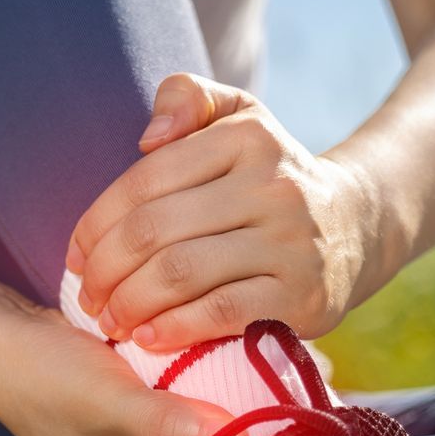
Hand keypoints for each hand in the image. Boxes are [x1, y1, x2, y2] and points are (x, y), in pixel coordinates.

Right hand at [0, 306, 244, 435]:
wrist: (4, 338)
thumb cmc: (47, 380)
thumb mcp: (116, 406)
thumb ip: (176, 428)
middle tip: (281, 415)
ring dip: (224, 426)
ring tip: (262, 395)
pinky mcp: (138, 434)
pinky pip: (186, 429)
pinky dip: (203, 407)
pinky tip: (228, 382)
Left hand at [65, 73, 379, 352]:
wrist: (358, 226)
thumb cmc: (271, 174)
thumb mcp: (239, 117)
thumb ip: (188, 97)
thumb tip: (149, 136)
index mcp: (246, 137)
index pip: (146, 180)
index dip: (97, 223)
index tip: (76, 256)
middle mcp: (272, 186)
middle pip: (156, 231)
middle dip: (106, 270)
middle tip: (87, 297)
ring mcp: (290, 244)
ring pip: (181, 273)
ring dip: (131, 303)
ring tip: (110, 319)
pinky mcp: (302, 296)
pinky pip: (221, 314)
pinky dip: (174, 328)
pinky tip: (147, 338)